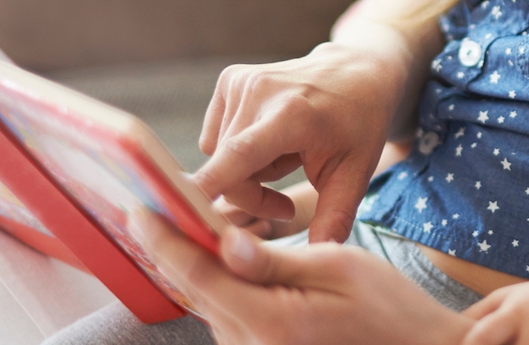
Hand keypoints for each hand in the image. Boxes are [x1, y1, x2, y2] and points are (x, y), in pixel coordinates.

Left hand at [130, 210, 472, 344]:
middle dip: (174, 248)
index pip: (201, 275)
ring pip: (209, 304)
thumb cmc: (389, 306)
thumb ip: (272, 259)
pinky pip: (228, 317)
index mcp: (272, 321)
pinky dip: (218, 286)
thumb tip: (224, 242)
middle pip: (197, 291)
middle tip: (153, 207)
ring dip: (195, 267)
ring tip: (180, 224)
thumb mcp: (337, 265)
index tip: (140, 209)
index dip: (166, 239)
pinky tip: (219, 258)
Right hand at [195, 35, 409, 242]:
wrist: (357, 73)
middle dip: (252, 197)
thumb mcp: (355, 174)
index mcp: (292, 115)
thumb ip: (334, 218)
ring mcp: (241, 81)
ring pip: (218, 158)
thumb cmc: (359, 125)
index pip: (237, 156)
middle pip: (227, 171)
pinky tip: (269, 141)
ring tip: (285, 161)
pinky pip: (215, 138)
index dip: (206, 186)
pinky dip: (237, 151)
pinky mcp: (230, 80)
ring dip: (245, 174)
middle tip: (285, 202)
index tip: (179, 212)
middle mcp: (260, 92)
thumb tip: (319, 257)